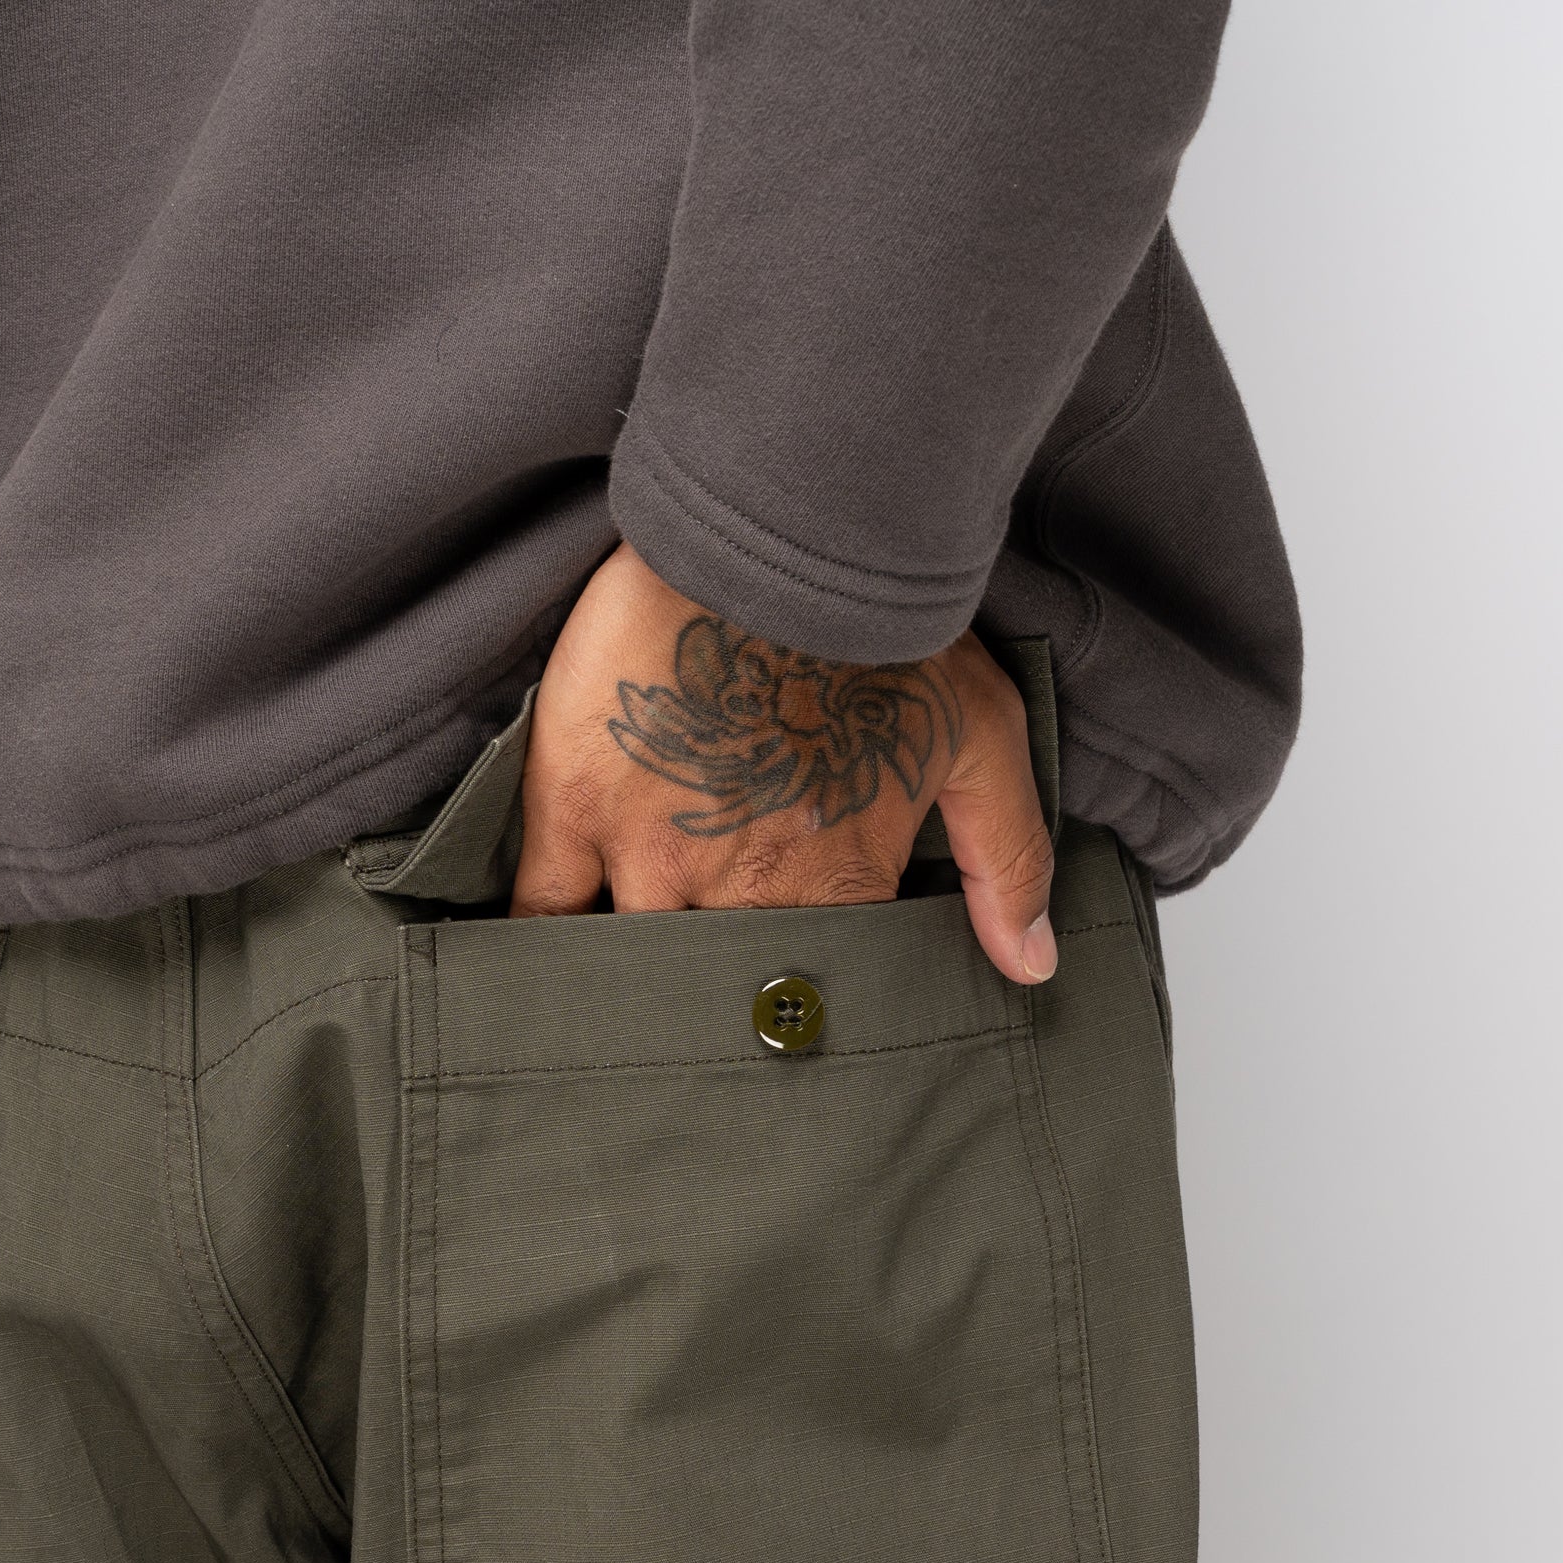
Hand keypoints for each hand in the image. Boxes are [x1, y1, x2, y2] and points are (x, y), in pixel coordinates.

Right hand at [513, 544, 1057, 981]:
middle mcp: (734, 894)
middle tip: (700, 1031)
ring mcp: (645, 856)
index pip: (814, 993)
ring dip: (623, 991)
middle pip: (709, 997)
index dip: (802, 1010)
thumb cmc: (882, 628)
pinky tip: (532, 968)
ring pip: (622, 966)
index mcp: (831, 892)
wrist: (775, 530)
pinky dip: (532, 943)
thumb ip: (1010, 862)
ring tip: (616, 1018)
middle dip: (706, 1018)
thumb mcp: (981, 737)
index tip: (791, 1014)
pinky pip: (538, 909)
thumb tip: (1031, 967)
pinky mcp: (570, 808)